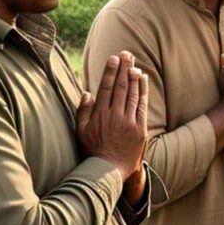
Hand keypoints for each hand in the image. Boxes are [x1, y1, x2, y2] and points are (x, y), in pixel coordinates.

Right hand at [76, 50, 147, 181]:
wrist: (108, 171)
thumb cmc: (92, 151)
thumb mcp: (80, 132)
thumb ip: (83, 111)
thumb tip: (87, 92)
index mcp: (99, 115)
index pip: (106, 87)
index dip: (110, 71)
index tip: (113, 58)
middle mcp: (114, 115)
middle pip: (120, 86)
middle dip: (124, 68)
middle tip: (126, 54)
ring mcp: (128, 121)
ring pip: (132, 93)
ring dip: (133, 76)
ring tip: (134, 63)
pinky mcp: (140, 127)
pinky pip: (141, 104)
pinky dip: (142, 90)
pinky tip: (143, 79)